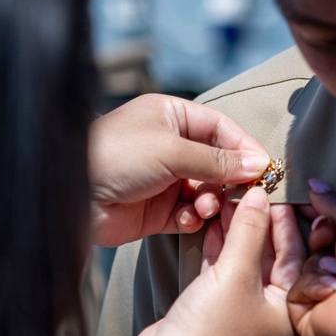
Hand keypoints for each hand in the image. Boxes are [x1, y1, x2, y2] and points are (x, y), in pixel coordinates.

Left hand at [89, 93, 270, 246]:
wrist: (69, 194)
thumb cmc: (117, 156)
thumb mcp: (172, 150)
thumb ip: (218, 160)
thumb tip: (260, 164)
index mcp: (172, 116)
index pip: (221, 129)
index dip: (245, 148)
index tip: (266, 169)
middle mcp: (170, 145)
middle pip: (218, 162)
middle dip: (229, 180)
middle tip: (242, 196)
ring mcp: (164, 179)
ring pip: (206, 191)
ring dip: (211, 201)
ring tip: (205, 207)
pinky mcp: (156, 210)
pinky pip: (189, 214)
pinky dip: (193, 218)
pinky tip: (187, 219)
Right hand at [143, 186, 302, 335]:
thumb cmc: (213, 331)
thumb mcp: (236, 273)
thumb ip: (249, 232)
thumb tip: (259, 197)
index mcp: (291, 308)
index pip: (294, 254)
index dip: (283, 220)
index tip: (275, 193)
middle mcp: (271, 310)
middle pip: (270, 255)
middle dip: (260, 223)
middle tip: (252, 192)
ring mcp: (242, 310)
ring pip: (244, 260)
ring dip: (237, 231)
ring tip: (230, 201)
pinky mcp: (215, 309)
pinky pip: (223, 270)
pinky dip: (218, 248)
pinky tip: (212, 224)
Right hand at [287, 179, 335, 335]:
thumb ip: (334, 203)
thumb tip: (315, 184)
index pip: (333, 232)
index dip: (319, 217)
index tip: (303, 203)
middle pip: (315, 248)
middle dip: (319, 238)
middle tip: (328, 235)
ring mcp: (331, 299)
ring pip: (304, 268)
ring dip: (319, 266)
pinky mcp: (312, 319)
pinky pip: (297, 292)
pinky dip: (314, 287)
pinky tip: (333, 291)